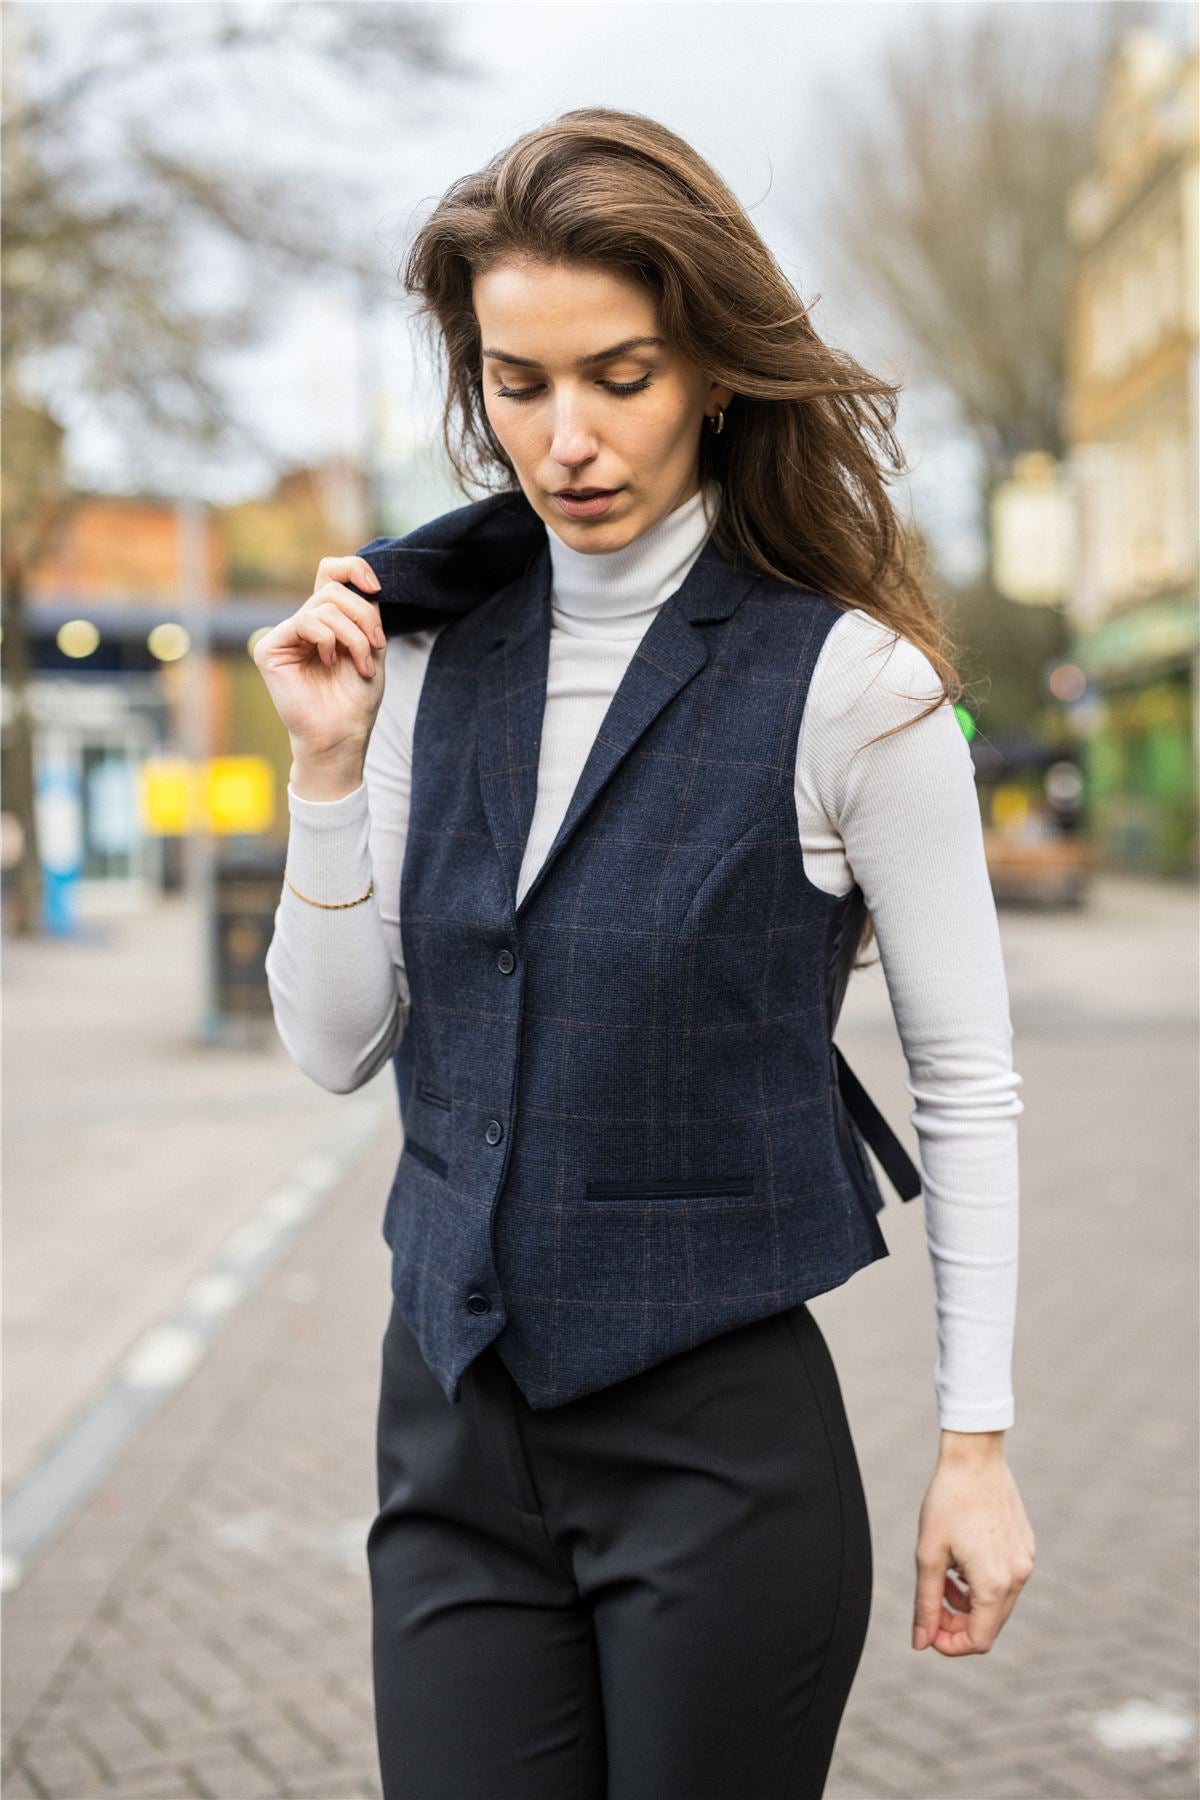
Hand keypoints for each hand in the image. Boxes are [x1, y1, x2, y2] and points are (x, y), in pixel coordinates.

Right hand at [253, 555, 385, 757]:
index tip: (375, 586)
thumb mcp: (372, 647)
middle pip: (335, 590)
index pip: (332, 574)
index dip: (353, 568)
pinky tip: (328, 663)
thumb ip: (366, 613)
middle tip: (376, 646)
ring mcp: (286, 635)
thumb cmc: (356, 698)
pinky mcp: (270, 648)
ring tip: (361, 664)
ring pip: (325, 607)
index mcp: (327, 620)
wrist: (343, 734)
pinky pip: (305, 622)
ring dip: (354, 635)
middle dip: (364, 616)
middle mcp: (304, 623)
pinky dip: (328, 641)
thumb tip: (363, 584)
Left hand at [912, 1433, 1035, 1654]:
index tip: (928, 1631)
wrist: (974, 1458)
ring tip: (944, 1574)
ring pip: (997, 1604)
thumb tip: (921, 1643)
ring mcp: (1026, 1562)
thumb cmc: (947, 1502)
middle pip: (989, 1625)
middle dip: (957, 1623)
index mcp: (994, 1583)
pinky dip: (981, 1582)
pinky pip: (1005, 1581)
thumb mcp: (928, 1555)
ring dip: (968, 1601)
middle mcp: (1018, 1577)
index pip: (979, 1640)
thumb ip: (925, 1603)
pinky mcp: (1026, 1548)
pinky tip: (961, 1558)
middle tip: (931, 1602)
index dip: (950, 1645)